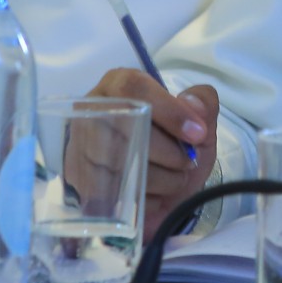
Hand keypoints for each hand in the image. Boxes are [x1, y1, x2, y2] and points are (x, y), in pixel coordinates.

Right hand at [83, 68, 215, 236]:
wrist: (164, 195)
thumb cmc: (175, 149)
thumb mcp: (200, 125)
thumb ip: (203, 104)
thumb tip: (192, 104)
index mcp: (119, 85)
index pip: (133, 88)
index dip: (169, 111)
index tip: (197, 134)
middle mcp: (92, 110)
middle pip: (127, 127)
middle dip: (169, 151)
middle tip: (187, 162)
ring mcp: (79, 146)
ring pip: (120, 162)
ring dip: (160, 177)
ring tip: (173, 179)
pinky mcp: (78, 181)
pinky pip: (112, 192)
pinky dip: (143, 197)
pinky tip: (153, 193)